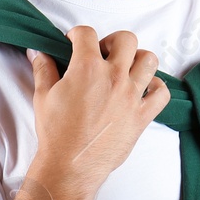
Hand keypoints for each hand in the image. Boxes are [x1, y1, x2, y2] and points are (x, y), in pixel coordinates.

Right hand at [28, 26, 168, 199]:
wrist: (72, 165)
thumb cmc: (56, 133)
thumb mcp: (43, 96)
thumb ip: (43, 69)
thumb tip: (38, 53)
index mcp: (87, 68)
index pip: (87, 34)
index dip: (78, 34)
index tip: (75, 41)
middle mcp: (114, 77)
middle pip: (126, 39)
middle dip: (112, 41)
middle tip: (103, 52)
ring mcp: (131, 96)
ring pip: (149, 60)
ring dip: (138, 59)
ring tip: (126, 68)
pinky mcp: (142, 115)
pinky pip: (162, 93)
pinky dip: (156, 87)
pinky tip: (143, 89)